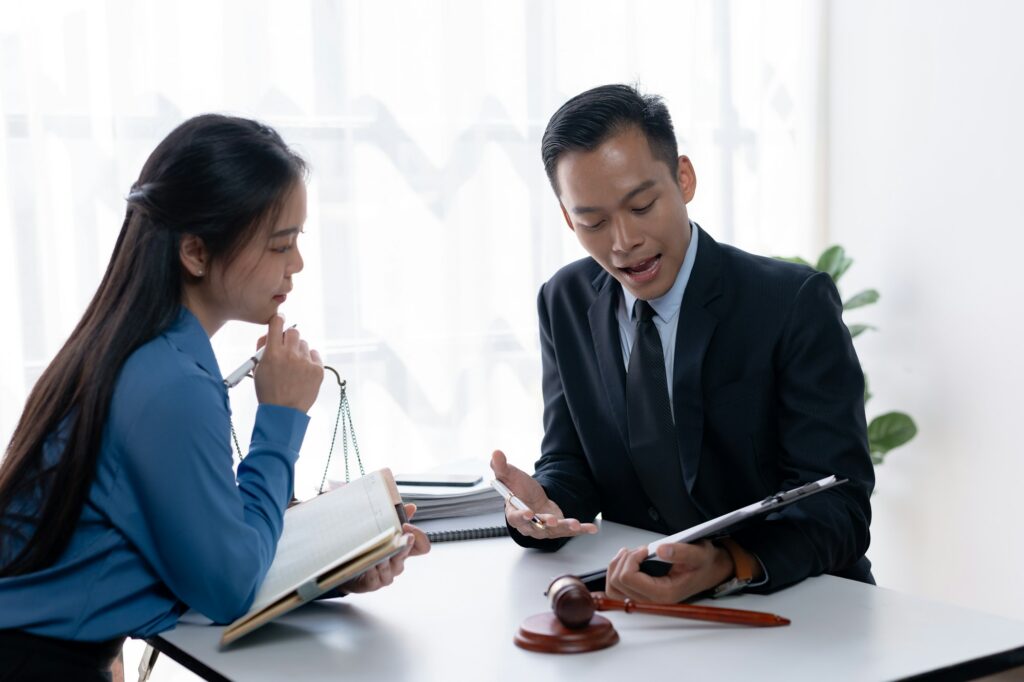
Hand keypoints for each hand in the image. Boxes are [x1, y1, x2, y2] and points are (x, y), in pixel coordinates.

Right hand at [253, 315, 323, 412]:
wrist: (283, 412)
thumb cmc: (268, 390)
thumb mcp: (258, 369)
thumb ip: (262, 348)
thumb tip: (269, 333)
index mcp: (272, 353)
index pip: (277, 323)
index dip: (278, 320)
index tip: (280, 321)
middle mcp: (290, 355)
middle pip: (294, 332)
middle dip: (289, 338)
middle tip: (287, 349)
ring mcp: (305, 362)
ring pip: (304, 345)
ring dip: (299, 352)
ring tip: (294, 368)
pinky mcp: (318, 369)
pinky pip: (314, 355)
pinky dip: (309, 360)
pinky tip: (303, 372)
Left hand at [341, 503, 429, 593]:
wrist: (350, 568)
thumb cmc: (371, 547)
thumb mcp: (384, 530)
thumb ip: (398, 518)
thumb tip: (411, 507)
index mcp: (405, 551)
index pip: (423, 546)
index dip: (419, 536)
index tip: (406, 525)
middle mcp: (399, 563)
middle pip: (405, 554)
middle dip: (400, 544)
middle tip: (395, 534)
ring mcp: (388, 575)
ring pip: (389, 565)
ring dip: (381, 555)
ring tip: (373, 547)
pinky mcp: (374, 584)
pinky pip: (375, 576)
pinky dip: (370, 568)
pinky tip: (365, 561)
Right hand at [489, 450, 597, 539]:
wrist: (533, 499)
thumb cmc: (520, 490)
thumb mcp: (511, 476)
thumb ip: (501, 466)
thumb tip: (495, 453)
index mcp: (514, 513)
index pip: (516, 518)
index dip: (522, 516)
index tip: (528, 513)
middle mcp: (530, 525)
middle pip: (536, 527)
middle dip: (545, 524)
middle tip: (552, 520)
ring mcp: (545, 529)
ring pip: (554, 531)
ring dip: (565, 528)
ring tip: (575, 524)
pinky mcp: (558, 528)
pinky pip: (569, 531)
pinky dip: (581, 530)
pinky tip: (591, 528)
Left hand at [604, 540, 733, 603]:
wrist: (707, 571)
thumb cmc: (702, 563)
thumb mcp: (698, 553)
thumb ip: (681, 552)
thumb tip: (661, 550)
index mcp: (663, 594)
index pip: (629, 579)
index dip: (632, 559)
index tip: (645, 550)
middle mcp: (652, 602)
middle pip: (617, 583)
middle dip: (624, 561)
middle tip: (640, 551)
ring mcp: (644, 600)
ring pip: (612, 588)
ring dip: (617, 566)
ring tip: (630, 554)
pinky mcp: (640, 595)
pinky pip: (616, 590)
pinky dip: (616, 572)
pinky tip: (627, 560)